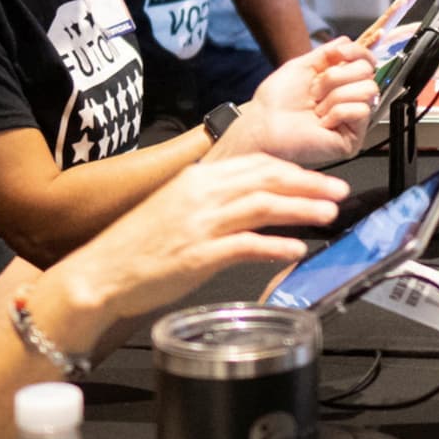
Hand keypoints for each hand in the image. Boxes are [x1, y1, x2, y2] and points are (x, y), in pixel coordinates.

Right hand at [54, 151, 346, 343]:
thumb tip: (254, 201)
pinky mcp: (198, 255)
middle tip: (339, 191)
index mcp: (197, 179)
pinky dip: (275, 243)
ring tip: (328, 214)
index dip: (295, 170)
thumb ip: (215, 201)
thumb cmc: (137, 247)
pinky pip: (245, 244)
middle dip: (308, 184)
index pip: (256, 164)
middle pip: (266, 179)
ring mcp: (199, 224)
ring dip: (301, 208)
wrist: (100, 273)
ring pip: (263, 206)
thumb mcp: (178, 209)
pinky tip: (296, 247)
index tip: (320, 178)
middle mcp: (200, 194)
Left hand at [219, 39, 376, 166]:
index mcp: (337, 82)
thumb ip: (326, 53)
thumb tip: (346, 41)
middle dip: (335, 77)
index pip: (365, 61)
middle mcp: (347, 98)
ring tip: (316, 109)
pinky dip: (337, 113)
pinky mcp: (353, 138)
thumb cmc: (275, 102)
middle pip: (367, 72)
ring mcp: (351, 119)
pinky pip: (361, 110)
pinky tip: (322, 123)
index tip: (341, 53)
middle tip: (314, 92)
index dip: (358, 53)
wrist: (264, 127)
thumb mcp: (301, 67)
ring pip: (367, 90)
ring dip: (334, 96)